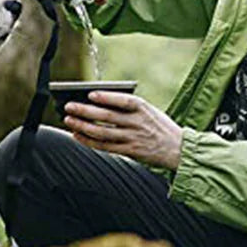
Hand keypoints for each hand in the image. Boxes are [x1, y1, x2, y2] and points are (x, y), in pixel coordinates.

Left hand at [63, 90, 182, 170]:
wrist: (178, 149)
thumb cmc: (159, 126)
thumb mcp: (149, 111)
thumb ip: (127, 107)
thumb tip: (97, 102)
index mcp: (144, 108)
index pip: (123, 101)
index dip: (107, 98)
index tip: (91, 94)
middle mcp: (138, 123)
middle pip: (107, 117)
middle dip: (85, 111)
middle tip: (69, 106)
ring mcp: (133, 139)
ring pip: (103, 133)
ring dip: (83, 127)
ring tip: (69, 120)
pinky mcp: (130, 151)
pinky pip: (105, 147)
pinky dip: (89, 141)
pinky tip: (77, 135)